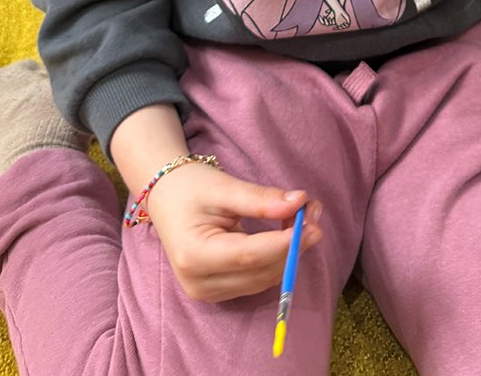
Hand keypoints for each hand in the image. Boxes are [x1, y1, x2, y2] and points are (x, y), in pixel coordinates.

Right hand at [145, 160, 323, 302]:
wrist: (166, 197)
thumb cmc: (191, 187)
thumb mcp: (224, 187)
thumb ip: (260, 199)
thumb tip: (299, 202)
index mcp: (194, 254)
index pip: (248, 255)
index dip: (283, 242)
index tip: (311, 222)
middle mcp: (199, 282)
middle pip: (259, 271)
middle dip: (292, 245)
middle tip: (314, 211)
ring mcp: (207, 292)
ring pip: (262, 279)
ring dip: (289, 252)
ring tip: (306, 216)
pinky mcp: (218, 291)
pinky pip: (256, 279)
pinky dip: (276, 259)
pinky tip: (289, 234)